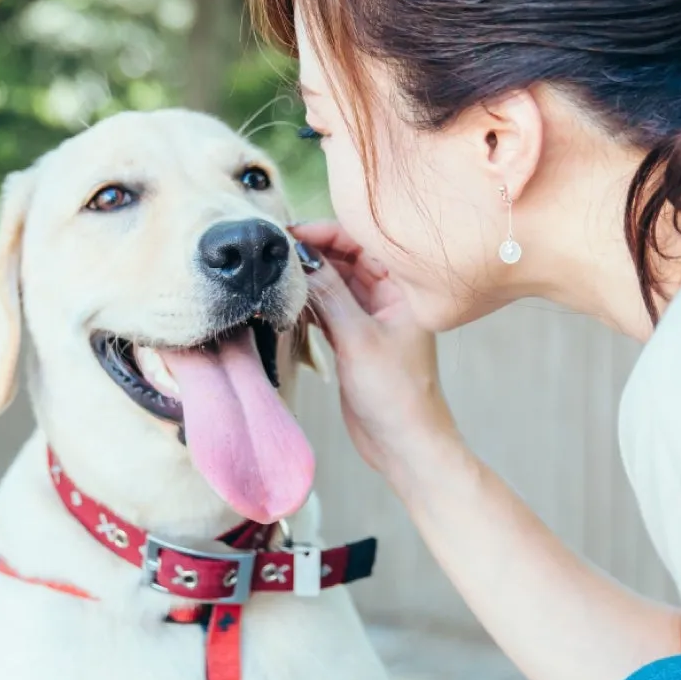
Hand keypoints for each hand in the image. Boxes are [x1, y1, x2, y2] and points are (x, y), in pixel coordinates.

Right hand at [291, 221, 458, 477]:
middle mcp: (389, 298)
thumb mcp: (358, 339)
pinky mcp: (354, 340)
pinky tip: (287, 301)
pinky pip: (329, 310)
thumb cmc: (396, 394)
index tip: (291, 234)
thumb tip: (302, 258)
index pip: (364, 244)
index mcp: (404, 289)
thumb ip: (330, 295)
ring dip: (310, 278)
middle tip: (276, 252)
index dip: (328, 234)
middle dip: (314, 253)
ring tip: (276, 273)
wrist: (404, 446)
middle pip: (348, 260)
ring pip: (336, 285)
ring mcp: (371, 320)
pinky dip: (309, 303)